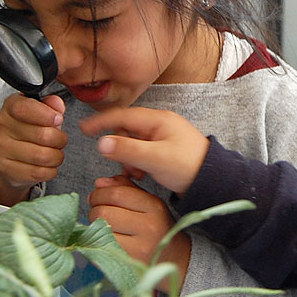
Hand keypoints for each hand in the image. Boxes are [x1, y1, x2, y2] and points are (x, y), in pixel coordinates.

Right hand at [0, 94, 67, 205]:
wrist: (13, 157)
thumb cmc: (31, 129)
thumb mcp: (42, 112)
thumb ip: (52, 105)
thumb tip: (57, 103)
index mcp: (10, 106)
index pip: (24, 108)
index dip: (46, 114)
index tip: (59, 119)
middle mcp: (2, 126)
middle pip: (42, 135)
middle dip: (60, 139)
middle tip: (61, 140)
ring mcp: (1, 148)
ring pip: (42, 156)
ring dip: (57, 156)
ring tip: (55, 153)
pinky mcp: (5, 168)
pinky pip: (39, 173)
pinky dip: (51, 170)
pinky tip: (48, 165)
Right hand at [78, 107, 207, 194]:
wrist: (214, 182)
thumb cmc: (188, 167)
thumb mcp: (155, 159)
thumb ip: (127, 150)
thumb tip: (101, 143)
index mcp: (158, 120)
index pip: (122, 115)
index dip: (101, 121)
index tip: (83, 128)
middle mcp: (160, 124)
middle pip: (126, 130)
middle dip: (121, 148)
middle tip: (126, 167)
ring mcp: (163, 137)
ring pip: (133, 142)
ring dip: (129, 158)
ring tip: (137, 173)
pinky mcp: (165, 150)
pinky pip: (142, 151)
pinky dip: (138, 162)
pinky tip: (143, 174)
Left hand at [88, 174, 189, 291]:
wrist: (172, 259)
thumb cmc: (155, 227)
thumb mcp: (147, 204)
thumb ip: (124, 188)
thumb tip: (99, 183)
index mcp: (154, 207)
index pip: (118, 193)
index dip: (100, 193)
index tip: (96, 196)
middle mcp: (149, 226)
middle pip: (105, 212)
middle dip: (94, 209)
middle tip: (97, 212)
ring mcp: (139, 247)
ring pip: (101, 230)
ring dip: (94, 226)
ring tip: (102, 225)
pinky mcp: (129, 262)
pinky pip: (102, 246)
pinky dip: (97, 240)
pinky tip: (104, 239)